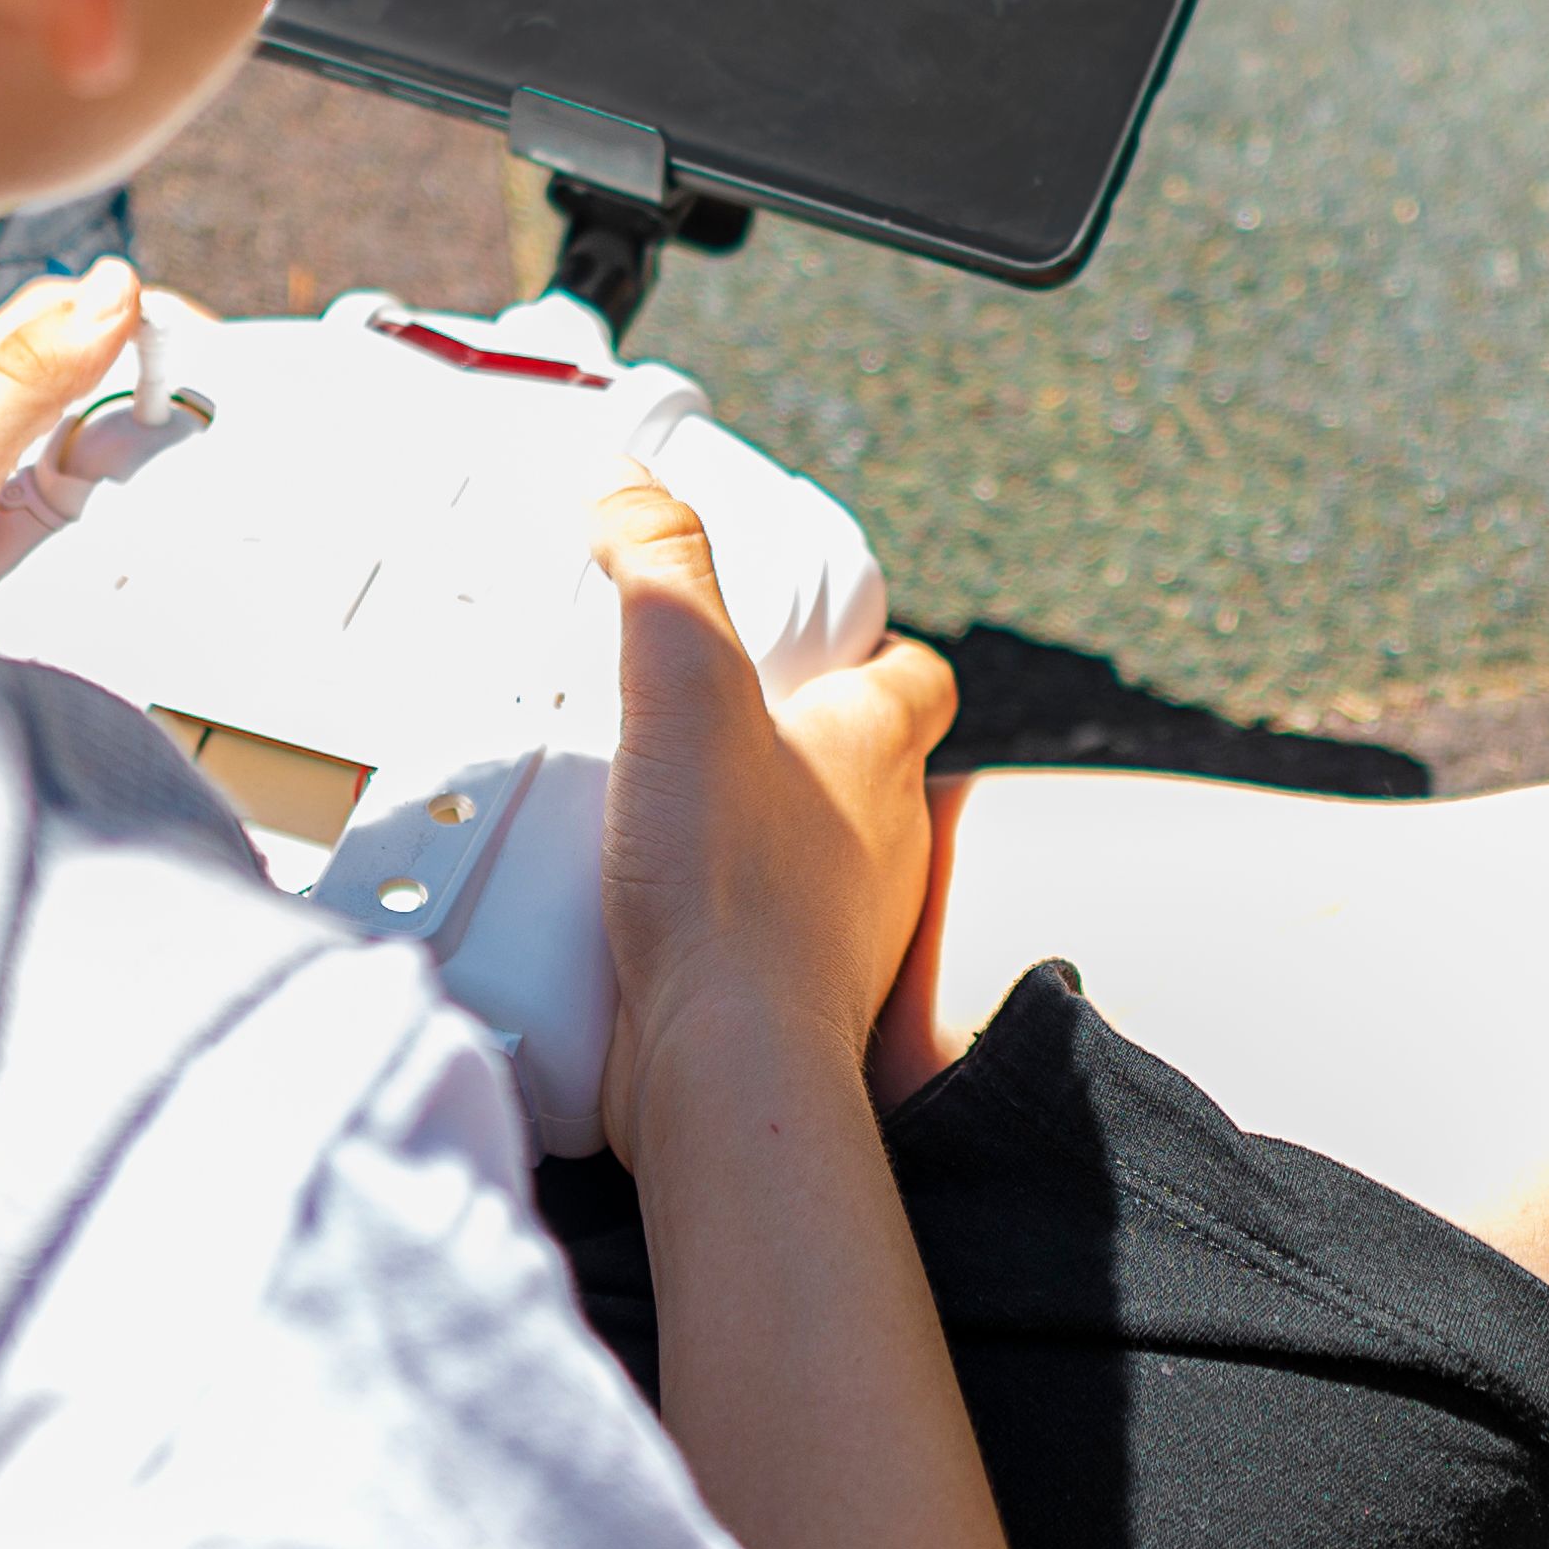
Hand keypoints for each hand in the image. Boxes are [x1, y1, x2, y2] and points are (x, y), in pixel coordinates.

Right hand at [587, 474, 958, 1159]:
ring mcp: (847, 927)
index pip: (918, 675)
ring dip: (753, 829)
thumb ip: (662, 572)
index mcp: (879, 749)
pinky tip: (645, 908)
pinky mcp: (792, 1000)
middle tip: (704, 720)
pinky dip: (718, 914)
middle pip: (865, 765)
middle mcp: (884, 837)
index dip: (877, 650)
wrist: (727, 1064)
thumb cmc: (729, 877)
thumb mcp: (685, 681)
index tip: (807, 642)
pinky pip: (765, 936)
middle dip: (796, 741)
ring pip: (817, 854)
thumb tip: (631, 484)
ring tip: (656, 808)